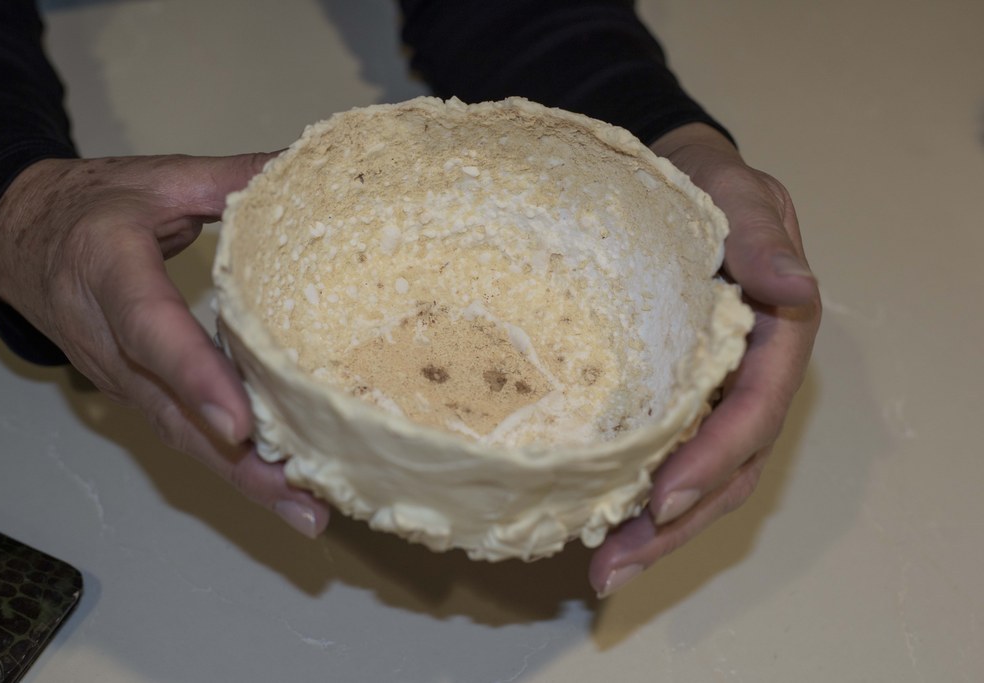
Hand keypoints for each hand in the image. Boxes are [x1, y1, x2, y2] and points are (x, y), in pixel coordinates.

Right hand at [0, 155, 329, 537]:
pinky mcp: (136, 392)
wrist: (21, 236)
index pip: (150, 332)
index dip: (193, 378)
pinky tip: (279, 488)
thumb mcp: (158, 178)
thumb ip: (229, 176)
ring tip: (304, 512)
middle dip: (236, 464)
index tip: (239, 424)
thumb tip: (300, 166)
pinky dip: (228, 466)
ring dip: (240, 481)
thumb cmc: (91, 206)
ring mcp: (120, 376)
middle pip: (171, 412)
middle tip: (301, 500)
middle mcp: (111, 339)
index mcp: (109, 271)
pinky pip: (182, 433)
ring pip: (179, 435)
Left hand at [589, 124, 821, 596]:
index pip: (751, 416)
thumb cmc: (708, 187)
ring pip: (700, 481)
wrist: (675, 182)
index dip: (711, 461)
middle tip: (616, 569)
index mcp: (774, 343)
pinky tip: (596, 527)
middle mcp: (748, 383)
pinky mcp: (675, 401)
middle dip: (676, 526)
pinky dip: (637, 500)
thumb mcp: (739, 198)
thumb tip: (801, 290)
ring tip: (604, 573)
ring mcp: (712, 398)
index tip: (659, 500)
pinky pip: (668, 460)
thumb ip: (765, 241)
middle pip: (728, 472)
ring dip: (655, 533)